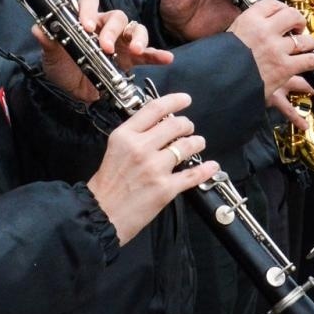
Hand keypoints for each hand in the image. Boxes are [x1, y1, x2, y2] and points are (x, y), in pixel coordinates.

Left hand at [36, 0, 173, 103]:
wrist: (72, 92)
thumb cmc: (62, 67)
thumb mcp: (52, 56)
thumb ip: (47, 41)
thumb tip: (38, 28)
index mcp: (85, 21)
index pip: (89, 4)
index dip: (88, 12)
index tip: (85, 28)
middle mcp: (105, 27)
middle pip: (116, 17)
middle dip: (112, 30)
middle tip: (105, 47)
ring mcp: (120, 42)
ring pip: (134, 30)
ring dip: (138, 38)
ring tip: (136, 51)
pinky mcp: (131, 60)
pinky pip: (147, 54)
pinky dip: (157, 55)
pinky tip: (166, 59)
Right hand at [85, 92, 218, 245]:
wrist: (102, 213)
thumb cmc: (107, 184)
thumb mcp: (115, 149)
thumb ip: (135, 135)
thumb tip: (159, 126)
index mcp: (125, 136)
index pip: (154, 109)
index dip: (174, 101)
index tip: (185, 99)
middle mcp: (141, 148)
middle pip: (175, 125)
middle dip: (187, 125)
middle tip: (189, 128)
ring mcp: (154, 168)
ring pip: (186, 146)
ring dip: (197, 142)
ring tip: (198, 143)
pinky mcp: (165, 188)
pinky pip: (192, 174)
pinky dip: (206, 169)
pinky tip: (211, 165)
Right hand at [223, 0, 313, 126]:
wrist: (220, 83)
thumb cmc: (221, 62)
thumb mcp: (230, 36)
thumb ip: (247, 28)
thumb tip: (259, 24)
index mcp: (250, 19)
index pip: (272, 4)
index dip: (282, 9)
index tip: (283, 14)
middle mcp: (266, 30)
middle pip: (292, 15)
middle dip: (299, 21)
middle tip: (298, 28)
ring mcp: (277, 48)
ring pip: (304, 39)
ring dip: (310, 42)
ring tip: (312, 45)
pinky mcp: (285, 67)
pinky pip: (309, 60)